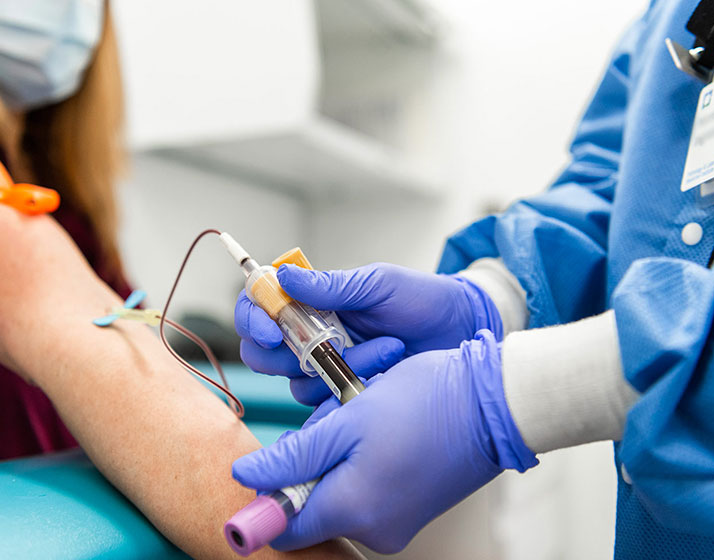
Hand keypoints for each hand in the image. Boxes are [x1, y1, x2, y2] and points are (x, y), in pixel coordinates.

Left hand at [232, 330, 536, 553]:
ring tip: (358, 420)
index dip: (267, 496)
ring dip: (334, 464)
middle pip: (310, 511)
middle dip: (306, 468)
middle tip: (329, 421)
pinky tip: (378, 433)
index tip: (270, 460)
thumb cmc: (422, 402)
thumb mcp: (348, 419)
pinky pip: (365, 499)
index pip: (284, 527)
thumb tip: (246, 478)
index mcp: (353, 509)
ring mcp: (396, 526)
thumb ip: (295, 456)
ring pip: (337, 500)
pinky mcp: (410, 515)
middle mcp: (374, 531)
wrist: (492, 404)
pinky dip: (359, 469)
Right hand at [235, 263, 502, 403]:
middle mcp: (310, 336)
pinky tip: (387, 369)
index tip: (272, 329)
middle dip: (282, 355)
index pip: (259, 306)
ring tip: (388, 346)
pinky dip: (354, 386)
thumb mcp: (377, 284)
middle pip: (261, 354)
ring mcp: (326, 369)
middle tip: (322, 347)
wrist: (460, 330)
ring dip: (339, 366)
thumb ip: (331, 286)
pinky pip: (325, 404)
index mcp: (311, 301)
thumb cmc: (420, 299)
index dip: (253, 318)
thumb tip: (283, 278)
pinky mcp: (343, 396)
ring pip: (296, 383)